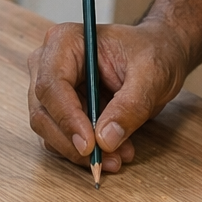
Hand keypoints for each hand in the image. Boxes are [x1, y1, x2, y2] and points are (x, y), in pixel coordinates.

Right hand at [27, 21, 191, 174]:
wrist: (158, 55)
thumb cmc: (153, 52)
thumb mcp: (152, 75)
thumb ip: (130, 105)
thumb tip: (106, 139)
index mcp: (65, 42)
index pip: (51, 84)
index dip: (67, 118)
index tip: (90, 144)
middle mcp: (48, 63)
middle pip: (43, 111)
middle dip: (73, 141)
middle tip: (106, 159)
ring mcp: (51, 88)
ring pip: (48, 130)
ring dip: (79, 151)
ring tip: (118, 156)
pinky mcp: (58, 109)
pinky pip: (60, 138)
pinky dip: (83, 152)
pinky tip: (114, 151)